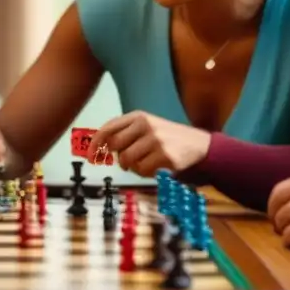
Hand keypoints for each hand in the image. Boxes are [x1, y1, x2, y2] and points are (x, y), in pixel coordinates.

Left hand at [87, 111, 210, 176]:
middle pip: (116, 146)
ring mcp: (156, 140)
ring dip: (134, 167)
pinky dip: (146, 173)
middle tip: (128, 162)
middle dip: (119, 157)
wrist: (199, 144)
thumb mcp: (147, 127)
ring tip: (147, 163)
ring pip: (128, 161)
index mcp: (138, 116)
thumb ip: (125, 134)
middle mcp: (146, 125)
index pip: (108, 128)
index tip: (90, 155)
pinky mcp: (165, 156)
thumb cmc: (167, 138)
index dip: (96, 143)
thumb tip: (99, 148)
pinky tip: (156, 167)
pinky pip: (142, 170)